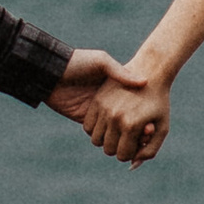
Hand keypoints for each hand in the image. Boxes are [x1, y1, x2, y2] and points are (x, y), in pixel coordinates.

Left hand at [47, 48, 165, 163]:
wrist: (50, 70)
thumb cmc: (77, 62)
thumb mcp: (101, 62)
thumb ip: (120, 72)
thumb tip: (144, 81)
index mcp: (112, 88)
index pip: (132, 104)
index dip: (143, 113)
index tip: (153, 120)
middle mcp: (106, 102)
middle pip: (126, 120)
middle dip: (138, 128)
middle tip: (149, 131)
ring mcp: (95, 113)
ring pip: (114, 130)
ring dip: (125, 135)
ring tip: (139, 139)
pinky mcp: (83, 120)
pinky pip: (98, 134)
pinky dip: (109, 138)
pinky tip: (122, 142)